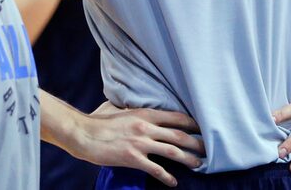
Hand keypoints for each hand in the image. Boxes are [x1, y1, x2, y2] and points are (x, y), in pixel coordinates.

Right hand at [71, 103, 204, 187]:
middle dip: (196, 142)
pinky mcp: (133, 159)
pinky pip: (156, 169)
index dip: (191, 123)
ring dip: (189, 159)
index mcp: (143, 113)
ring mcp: (140, 143)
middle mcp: (145, 127)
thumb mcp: (118, 109)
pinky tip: (173, 182)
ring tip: (199, 164)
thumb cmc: (98, 120)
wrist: (83, 133)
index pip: (174, 117)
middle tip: (208, 148)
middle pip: (179, 135)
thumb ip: (131, 110)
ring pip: (173, 151)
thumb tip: (136, 109)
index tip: (201, 128)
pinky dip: (167, 177)